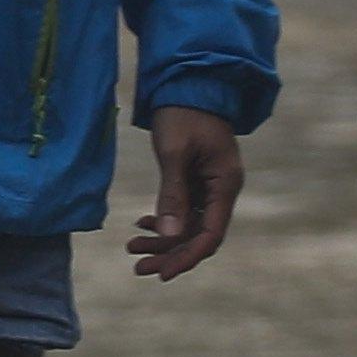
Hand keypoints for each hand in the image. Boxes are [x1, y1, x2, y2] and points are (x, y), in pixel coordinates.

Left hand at [127, 106, 241, 281]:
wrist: (187, 83)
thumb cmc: (183, 114)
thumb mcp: (174, 153)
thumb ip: (173, 193)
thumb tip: (168, 234)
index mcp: (225, 184)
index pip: (210, 235)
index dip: (187, 257)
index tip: (162, 273)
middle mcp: (221, 189)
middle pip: (198, 236)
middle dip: (170, 253)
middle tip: (138, 268)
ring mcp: (210, 186)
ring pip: (188, 225)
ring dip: (163, 239)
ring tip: (132, 247)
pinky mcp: (196, 179)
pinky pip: (184, 210)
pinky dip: (164, 219)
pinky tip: (142, 223)